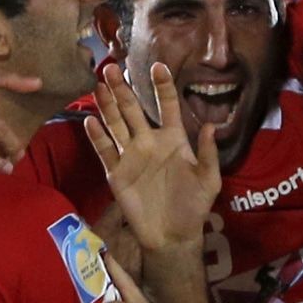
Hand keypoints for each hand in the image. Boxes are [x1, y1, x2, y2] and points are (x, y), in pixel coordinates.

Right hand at [83, 60, 220, 254]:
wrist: (172, 236)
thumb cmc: (193, 207)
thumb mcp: (209, 181)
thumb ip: (209, 154)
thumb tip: (212, 126)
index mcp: (174, 139)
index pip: (167, 105)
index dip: (162, 86)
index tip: (158, 66)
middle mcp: (149, 141)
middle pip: (133, 109)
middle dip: (123, 89)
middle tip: (111, 67)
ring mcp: (131, 155)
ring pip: (116, 124)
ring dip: (107, 105)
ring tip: (99, 85)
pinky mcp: (116, 172)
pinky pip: (105, 150)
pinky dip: (97, 136)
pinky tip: (91, 120)